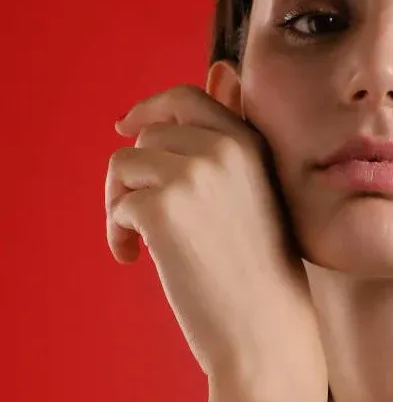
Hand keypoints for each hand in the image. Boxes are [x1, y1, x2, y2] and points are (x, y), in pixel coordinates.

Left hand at [106, 84, 326, 397]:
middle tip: (138, 217)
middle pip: (145, 136)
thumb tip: (219, 70)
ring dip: (120, 203)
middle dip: (134, 173)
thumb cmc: (264, 274)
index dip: (149, 111)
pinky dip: (117, 234)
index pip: (185, 99)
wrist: (267, 331)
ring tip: (139, 242)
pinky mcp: (162, 209)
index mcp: (250, 143)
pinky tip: (136, 261)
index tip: (125, 129)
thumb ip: (233, 135)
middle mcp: (223, 149)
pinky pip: (118, 205)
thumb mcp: (259, 191)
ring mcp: (192, 176)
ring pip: (123, 166)